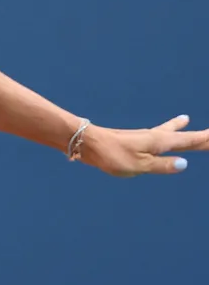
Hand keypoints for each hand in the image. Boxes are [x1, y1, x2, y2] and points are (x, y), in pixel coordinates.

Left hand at [79, 115, 208, 176]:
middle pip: (182, 136)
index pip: (189, 141)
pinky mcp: (135, 140)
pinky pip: (157, 135)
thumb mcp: (139, 165)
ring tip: (186, 119)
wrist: (87, 143)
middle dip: (198, 135)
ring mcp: (144, 137)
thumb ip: (161, 165)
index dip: (205, 139)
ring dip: (180, 128)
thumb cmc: (112, 155)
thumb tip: (184, 164)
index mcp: (159, 141)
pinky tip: (161, 131)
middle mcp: (154, 136)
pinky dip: (165, 130)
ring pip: (168, 132)